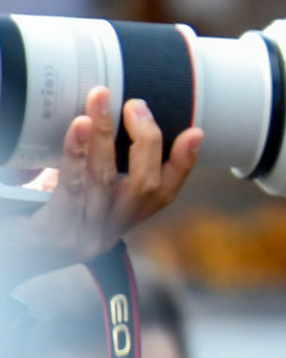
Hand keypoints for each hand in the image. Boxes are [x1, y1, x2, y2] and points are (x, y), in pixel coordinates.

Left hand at [5, 87, 202, 286]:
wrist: (3, 257)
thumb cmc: (27, 221)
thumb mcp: (70, 198)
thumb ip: (89, 173)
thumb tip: (96, 122)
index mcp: (116, 224)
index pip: (163, 195)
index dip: (184, 164)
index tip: (194, 133)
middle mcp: (107, 233)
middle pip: (145, 186)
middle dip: (147, 140)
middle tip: (135, 105)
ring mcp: (84, 236)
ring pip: (106, 180)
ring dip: (106, 134)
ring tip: (101, 100)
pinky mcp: (56, 232)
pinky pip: (71, 187)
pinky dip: (76, 152)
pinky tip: (77, 126)